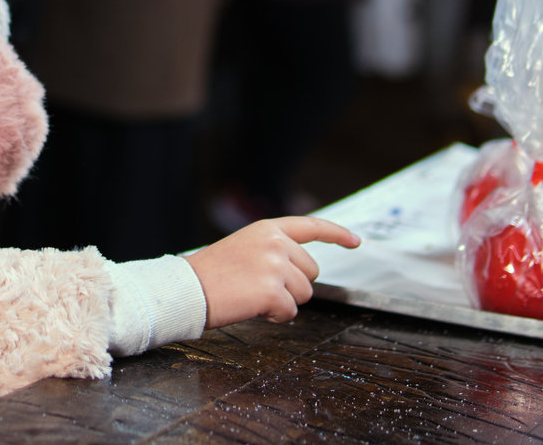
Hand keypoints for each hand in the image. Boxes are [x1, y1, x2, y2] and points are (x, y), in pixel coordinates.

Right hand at [185, 216, 360, 328]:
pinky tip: (252, 306)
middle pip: (311, 272)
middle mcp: (275, 243)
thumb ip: (273, 251)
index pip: (311, 226)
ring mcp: (276, 266)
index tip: (355, 241)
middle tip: (259, 286)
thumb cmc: (211, 274)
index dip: (337, 234)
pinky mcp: (274, 291)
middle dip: (293, 285)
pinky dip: (274, 316)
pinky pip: (290, 312)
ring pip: (304, 294)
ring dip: (283, 301)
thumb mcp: (244, 247)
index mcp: (268, 229)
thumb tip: (301, 270)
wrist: (187, 289)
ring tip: (252, 295)